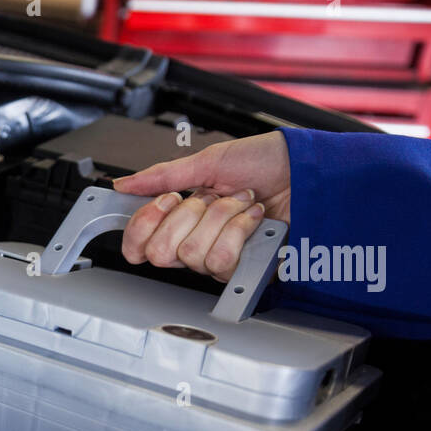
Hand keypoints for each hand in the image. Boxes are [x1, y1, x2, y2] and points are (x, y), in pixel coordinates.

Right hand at [111, 130, 290, 282]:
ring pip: (192, 254)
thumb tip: (124, 184)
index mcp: (179, 219)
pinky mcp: (241, 268)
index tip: (165, 200)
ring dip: (220, 218)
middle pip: (160, 253)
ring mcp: (217, 257)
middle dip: (186, 216)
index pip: (138, 244)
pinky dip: (240, 229)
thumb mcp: (208, 162)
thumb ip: (161, 176)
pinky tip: (254, 218)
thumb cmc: (266, 162)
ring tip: (241, 202)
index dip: (142, 226)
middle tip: (209, 198)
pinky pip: (221, 259)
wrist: (306, 170)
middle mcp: (194, 242)